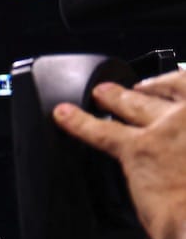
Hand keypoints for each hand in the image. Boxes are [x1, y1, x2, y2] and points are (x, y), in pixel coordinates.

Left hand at [52, 71, 185, 238]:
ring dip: (117, 97)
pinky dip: (79, 122)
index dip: (180, 85)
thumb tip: (182, 154)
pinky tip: (64, 115)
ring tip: (102, 93)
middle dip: (153, 87)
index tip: (175, 84)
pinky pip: (103, 131)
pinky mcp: (138, 149)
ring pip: (137, 105)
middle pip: (172, 92)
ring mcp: (168, 128)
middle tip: (141, 86)